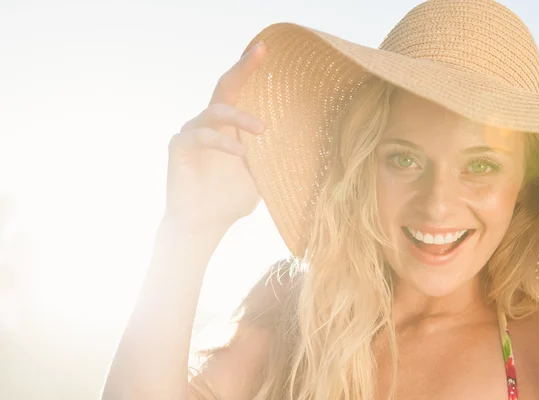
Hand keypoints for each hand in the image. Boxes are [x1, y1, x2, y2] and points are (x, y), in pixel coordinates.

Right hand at [165, 43, 267, 229]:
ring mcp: (192, 133)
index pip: (238, 92)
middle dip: (242, 69)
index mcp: (228, 128)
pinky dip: (223, 142)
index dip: (249, 69)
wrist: (204, 225)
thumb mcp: (261, 176)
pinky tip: (242, 153)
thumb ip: (273, 157)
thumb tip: (307, 144)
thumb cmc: (231, 200)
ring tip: (263, 130)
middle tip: (260, 52)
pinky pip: (202, 136)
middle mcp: (208, 124)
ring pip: (215, 111)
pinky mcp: (179, 146)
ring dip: (241, 117)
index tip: (266, 48)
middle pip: (223, 88)